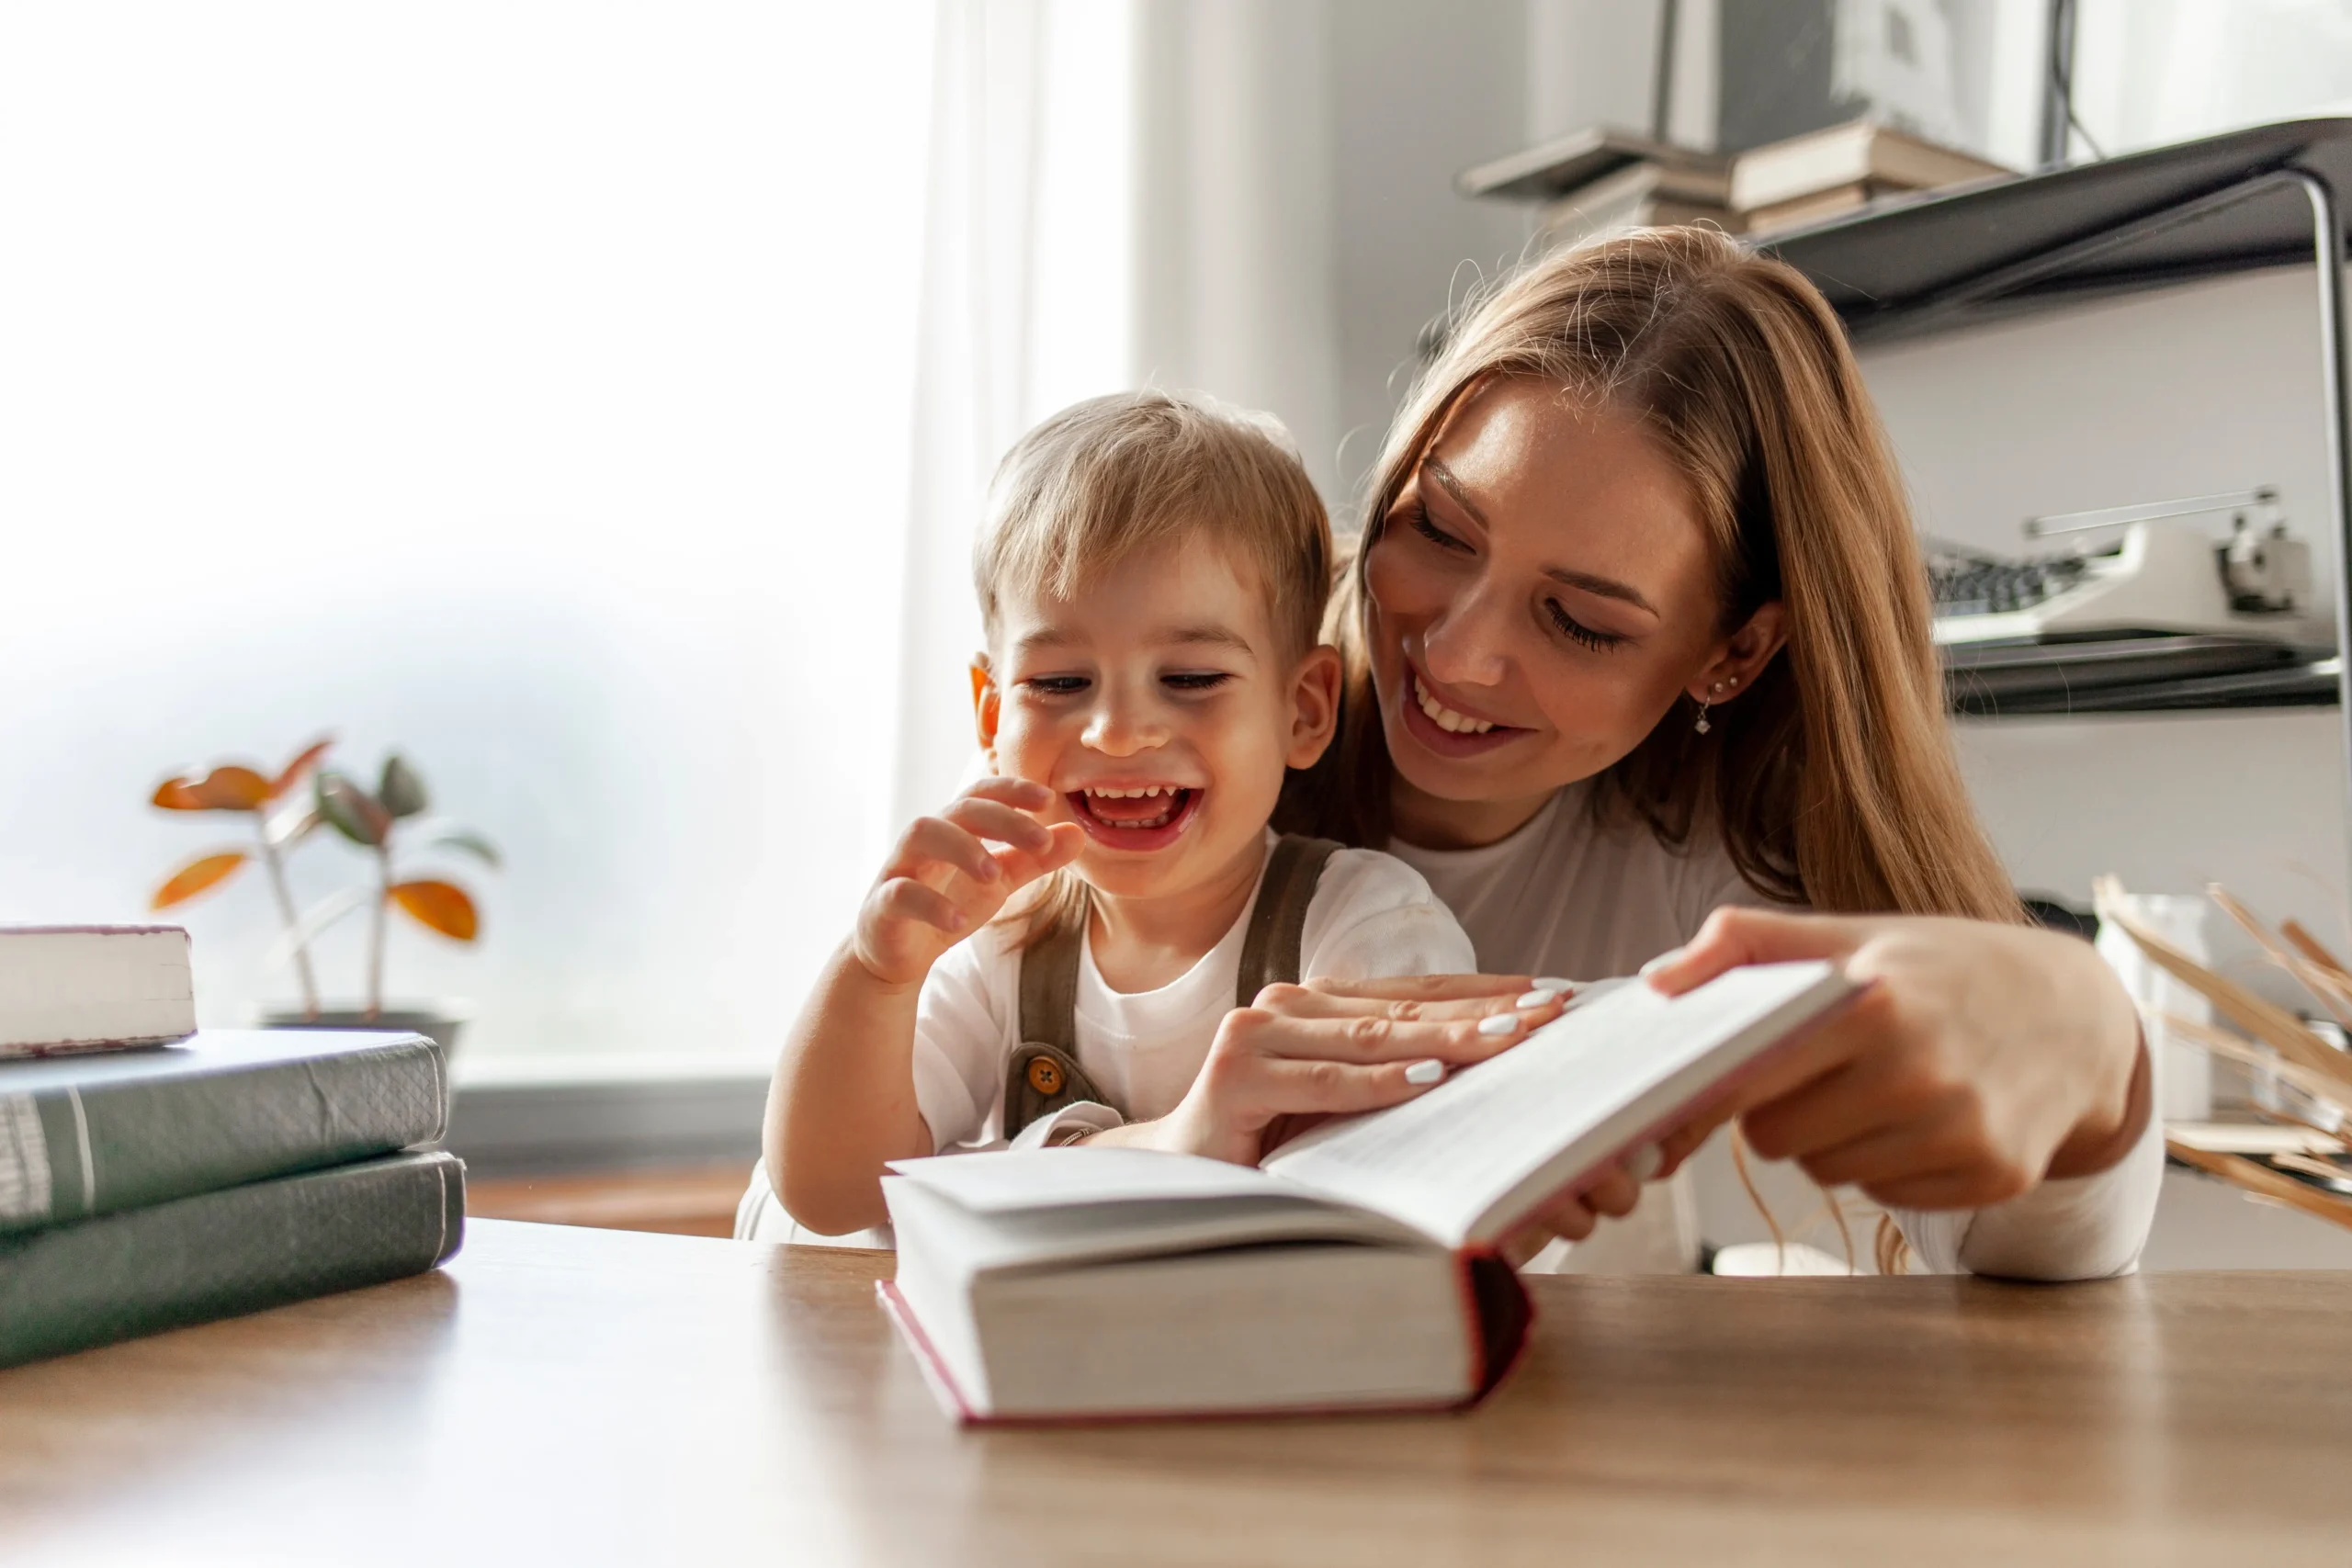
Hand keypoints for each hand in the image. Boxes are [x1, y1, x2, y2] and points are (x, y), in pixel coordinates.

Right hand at [853, 777, 1084, 986]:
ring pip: (921, 834)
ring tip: (993, 874)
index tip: (1048, 799)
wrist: (899, 952)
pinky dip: (930, 903)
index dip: (1012, 790)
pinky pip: (900, 893)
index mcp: (955, 827)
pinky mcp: (882, 903)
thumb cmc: (949, 901)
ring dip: (961, 848)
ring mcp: (900, 866)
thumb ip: (1035, 859)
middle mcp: (926, 837)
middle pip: (959, 809)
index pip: (981, 793)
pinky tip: (957, 921)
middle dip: (1001, 819)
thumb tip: (1078, 833)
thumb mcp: (999, 881)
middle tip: (1040, 841)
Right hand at [1093, 975, 1567, 1164]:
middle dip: (1482, 1012)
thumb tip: (1491, 1064)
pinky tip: (1429, 1077)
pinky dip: (1378, 1082)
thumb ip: (1389, 1073)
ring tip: (1510, 1039)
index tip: (1553, 995)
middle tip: (1551, 1012)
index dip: (1483, 993)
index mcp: (1313, 1003)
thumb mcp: (1337, 1102)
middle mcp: (1283, 1006)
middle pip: (1402, 1010)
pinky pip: (1323, 1082)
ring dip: (1446, 1039)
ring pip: (1370, 1038)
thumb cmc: (1266, 1142)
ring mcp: (1254, 1036)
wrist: (1175, 1179)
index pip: (1414, 994)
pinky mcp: (1233, 1078)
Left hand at [1643, 906, 2148, 1208]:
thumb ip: (1746, 944)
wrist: (2076, 1014)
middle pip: (1776, 1139)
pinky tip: (1920, 1118)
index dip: (1718, 1086)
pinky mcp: (1994, 1177)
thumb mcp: (1848, 935)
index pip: (1747, 1080)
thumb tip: (1658, 982)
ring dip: (1832, 1140)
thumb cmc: (1941, 969)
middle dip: (1778, 1112)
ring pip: (1827, 1172)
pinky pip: (1886, 1193)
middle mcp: (1920, 1075)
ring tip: (1875, 1087)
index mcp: (1874, 1007)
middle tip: (1817, 1072)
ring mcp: (1963, 1133)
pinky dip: (1888, 1165)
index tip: (1707, 1085)